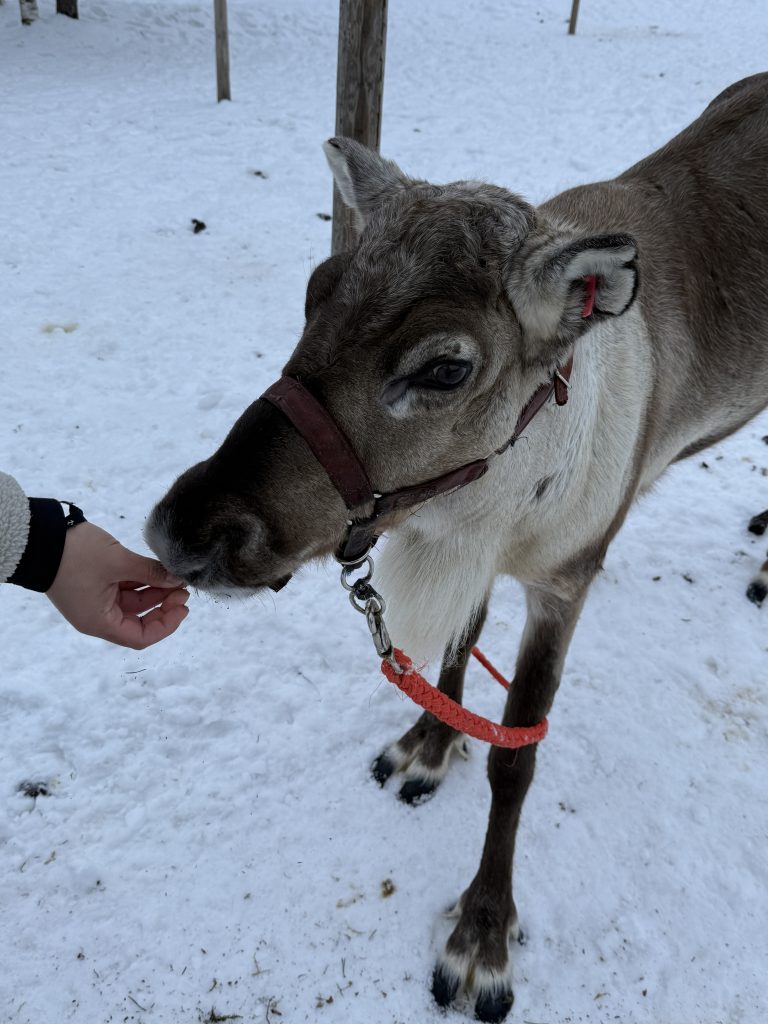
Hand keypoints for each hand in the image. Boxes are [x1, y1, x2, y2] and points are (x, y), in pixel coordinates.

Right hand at [46, 522, 189, 648]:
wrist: (39, 536)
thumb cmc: (75, 554)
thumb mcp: (118, 561)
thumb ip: (151, 572)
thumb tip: (178, 579)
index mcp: (99, 622)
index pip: (141, 637)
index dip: (166, 625)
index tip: (183, 606)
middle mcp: (98, 616)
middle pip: (139, 621)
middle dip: (164, 605)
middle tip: (182, 587)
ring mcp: (96, 600)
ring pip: (134, 603)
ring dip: (155, 591)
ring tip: (174, 575)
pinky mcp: (96, 584)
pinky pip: (125, 589)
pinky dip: (142, 581)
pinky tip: (158, 569)